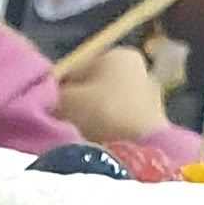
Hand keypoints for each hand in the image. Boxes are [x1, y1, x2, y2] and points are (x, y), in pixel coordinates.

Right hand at [58, 39, 177, 144]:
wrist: (140, 149)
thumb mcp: (64, 100)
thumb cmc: (101, 114)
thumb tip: (47, 101)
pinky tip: (99, 148)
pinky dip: (109, 135)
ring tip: (79, 141)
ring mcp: (151, 98)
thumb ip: (53, 96)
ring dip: (93, 123)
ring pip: (108, 109)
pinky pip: (122, 127)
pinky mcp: (156, 125)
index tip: (47, 112)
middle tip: (61, 127)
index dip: (57, 91)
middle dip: (78, 107)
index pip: (75, 70)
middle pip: (95, 90)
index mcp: (118, 54)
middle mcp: (139, 69)